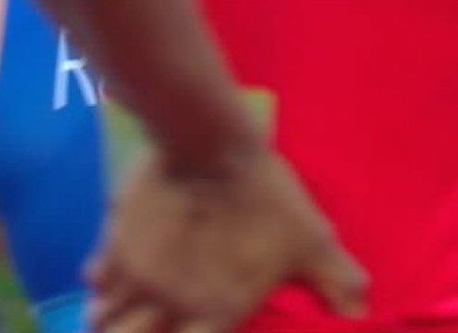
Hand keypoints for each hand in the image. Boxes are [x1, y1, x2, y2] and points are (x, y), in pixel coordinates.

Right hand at [87, 145, 367, 332]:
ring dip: (109, 325)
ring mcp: (138, 276)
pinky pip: (95, 277)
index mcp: (217, 312)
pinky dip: (98, 286)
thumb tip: (362, 311)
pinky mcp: (115, 242)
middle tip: (140, 332)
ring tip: (110, 323)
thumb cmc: (265, 196)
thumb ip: (334, 280)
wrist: (208, 143)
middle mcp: (171, 305)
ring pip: (106, 321)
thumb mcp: (309, 238)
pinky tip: (100, 283)